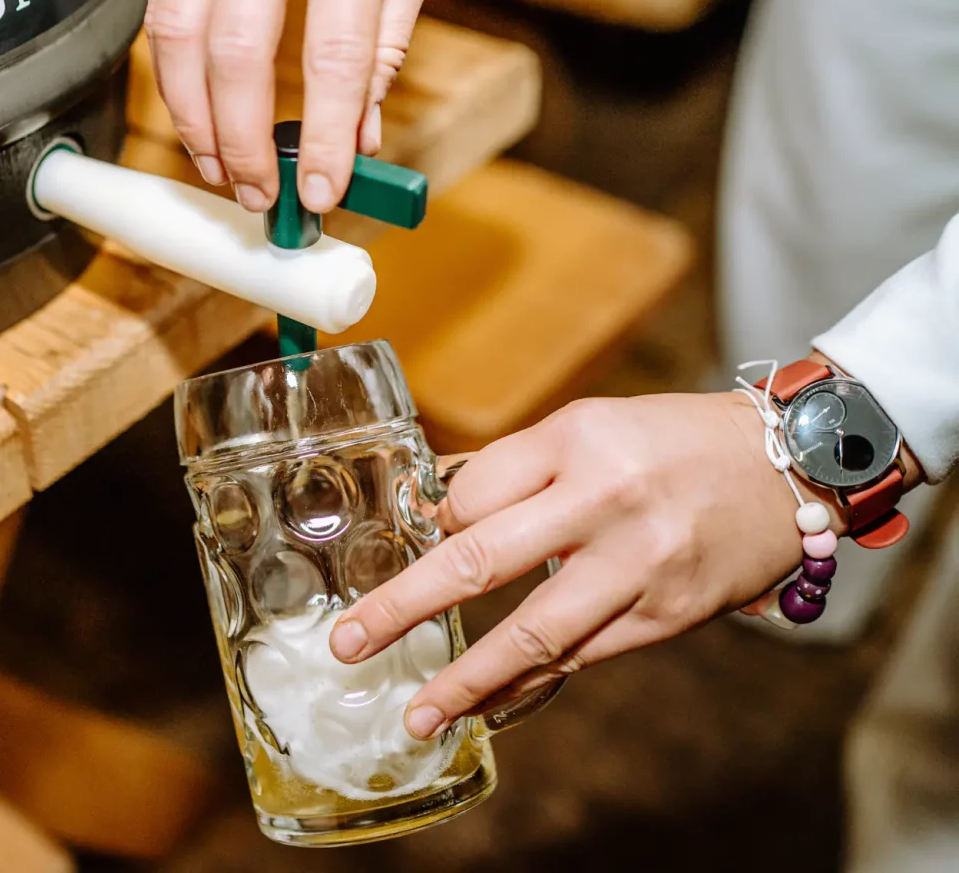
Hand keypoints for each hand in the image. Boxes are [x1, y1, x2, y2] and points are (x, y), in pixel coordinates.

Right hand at [144, 0, 437, 212]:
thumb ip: (388, 40)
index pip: (333, 52)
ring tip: (218, 164)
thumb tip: (362, 135)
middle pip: (235, 52)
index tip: (323, 192)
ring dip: (192, 116)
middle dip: (242, 140)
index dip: (327, 135)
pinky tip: (196, 108)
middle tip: (258, 193)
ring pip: (178, 35)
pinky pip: (161, 5)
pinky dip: (174, 71)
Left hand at [329, 393, 805, 739]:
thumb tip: (437, 510)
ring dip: (468, 680)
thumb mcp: (589, 426)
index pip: (470, 494)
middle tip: (351, 642)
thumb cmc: (671, 442)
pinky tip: (490, 706)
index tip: (412, 546)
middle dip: (405, 607)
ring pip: (535, 632)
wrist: (788, 465)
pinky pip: (583, 658)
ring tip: (419, 713)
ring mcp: (638, 563)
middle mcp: (603, 499)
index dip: (433, 526)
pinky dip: (531, 685)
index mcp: (574, 439)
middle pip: (480, 559)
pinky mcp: (667, 613)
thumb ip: (515, 468)